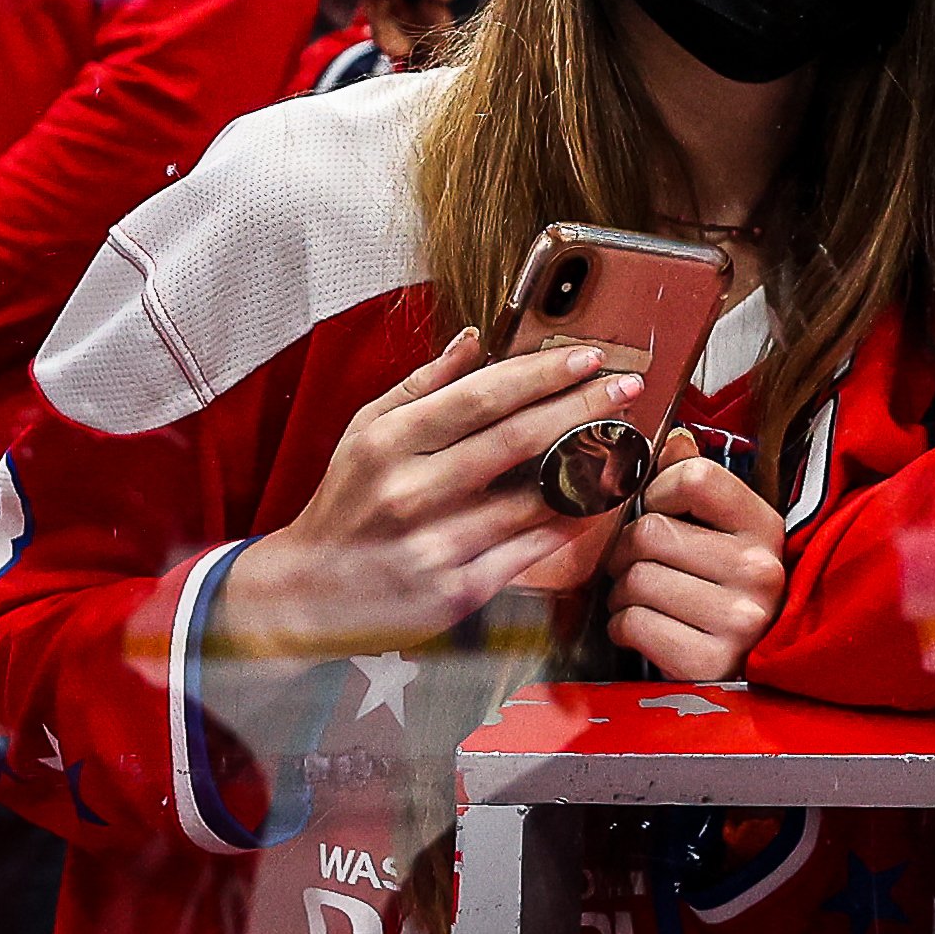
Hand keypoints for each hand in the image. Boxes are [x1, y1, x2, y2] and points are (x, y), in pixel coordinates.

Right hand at [221, 329, 641, 661]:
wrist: (307, 594)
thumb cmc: (346, 504)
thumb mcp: (365, 433)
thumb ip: (423, 385)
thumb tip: (475, 339)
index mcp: (388, 444)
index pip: (482, 398)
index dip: (543, 374)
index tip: (588, 357)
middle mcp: (410, 492)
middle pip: (517, 440)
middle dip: (583, 407)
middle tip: (627, 387)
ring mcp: (435, 545)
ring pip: (533, 498)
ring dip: (589, 466)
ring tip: (625, 441)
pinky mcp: (456, 592)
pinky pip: (530, 550)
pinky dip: (569, 522)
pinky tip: (597, 501)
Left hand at [603, 430, 784, 681]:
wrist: (754, 667)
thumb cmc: (728, 590)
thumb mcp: (729, 533)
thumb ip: (700, 485)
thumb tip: (672, 438)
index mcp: (766, 528)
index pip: (695, 478)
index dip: (658, 491)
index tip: (659, 511)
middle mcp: (761, 570)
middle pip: (650, 532)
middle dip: (626, 550)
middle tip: (634, 565)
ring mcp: (740, 619)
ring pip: (635, 580)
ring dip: (621, 592)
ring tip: (640, 600)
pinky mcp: (710, 662)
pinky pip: (633, 624)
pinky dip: (622, 627)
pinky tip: (639, 629)